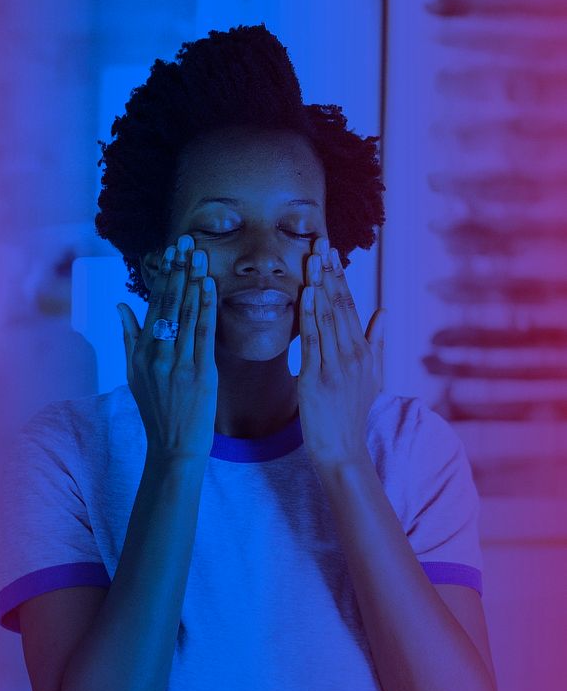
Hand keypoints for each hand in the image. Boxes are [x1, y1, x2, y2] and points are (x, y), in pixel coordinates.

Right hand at [117, 234, 218, 461]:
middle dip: (179, 270)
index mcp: (141, 352)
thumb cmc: (157, 410)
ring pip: (186, 314)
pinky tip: (208, 286)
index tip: (170, 251)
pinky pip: (202, 334)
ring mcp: (178, 363)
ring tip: (200, 255)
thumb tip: (121, 305)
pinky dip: (206, 308)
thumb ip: (128, 337)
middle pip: (169, 304)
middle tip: (187, 241)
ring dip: (194, 281)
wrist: (173, 446)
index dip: (163, 276)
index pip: (154, 305)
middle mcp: (157, 354)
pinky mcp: (200, 373)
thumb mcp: (133, 374)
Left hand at [297, 237, 385, 468]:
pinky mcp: (316, 377)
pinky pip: (313, 339)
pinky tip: (308, 292)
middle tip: (321, 243)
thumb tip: (383, 312)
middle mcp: (353, 355)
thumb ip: (376, 342)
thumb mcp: (371, 375)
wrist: (342, 447)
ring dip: (319, 285)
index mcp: (364, 352)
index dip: (341, 278)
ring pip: (326, 317)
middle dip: (329, 273)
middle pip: (340, 306)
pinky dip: (310, 314)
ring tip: (312, 258)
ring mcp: (335, 365)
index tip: (332, 254)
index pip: (351, 306)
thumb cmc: (351, 413)